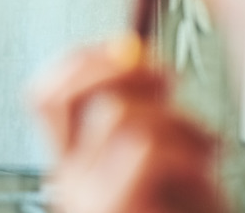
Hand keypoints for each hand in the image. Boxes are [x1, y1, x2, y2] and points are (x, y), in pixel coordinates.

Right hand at [32, 44, 227, 212]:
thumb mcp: (159, 153)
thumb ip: (139, 107)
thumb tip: (131, 53)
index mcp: (73, 162)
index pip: (43, 96)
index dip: (75, 61)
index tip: (118, 47)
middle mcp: (67, 178)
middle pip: (66, 95)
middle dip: (125, 71)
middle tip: (165, 81)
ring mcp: (84, 196)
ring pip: (118, 115)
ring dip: (177, 122)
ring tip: (200, 151)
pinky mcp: (112, 208)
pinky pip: (146, 147)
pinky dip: (190, 153)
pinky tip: (201, 176)